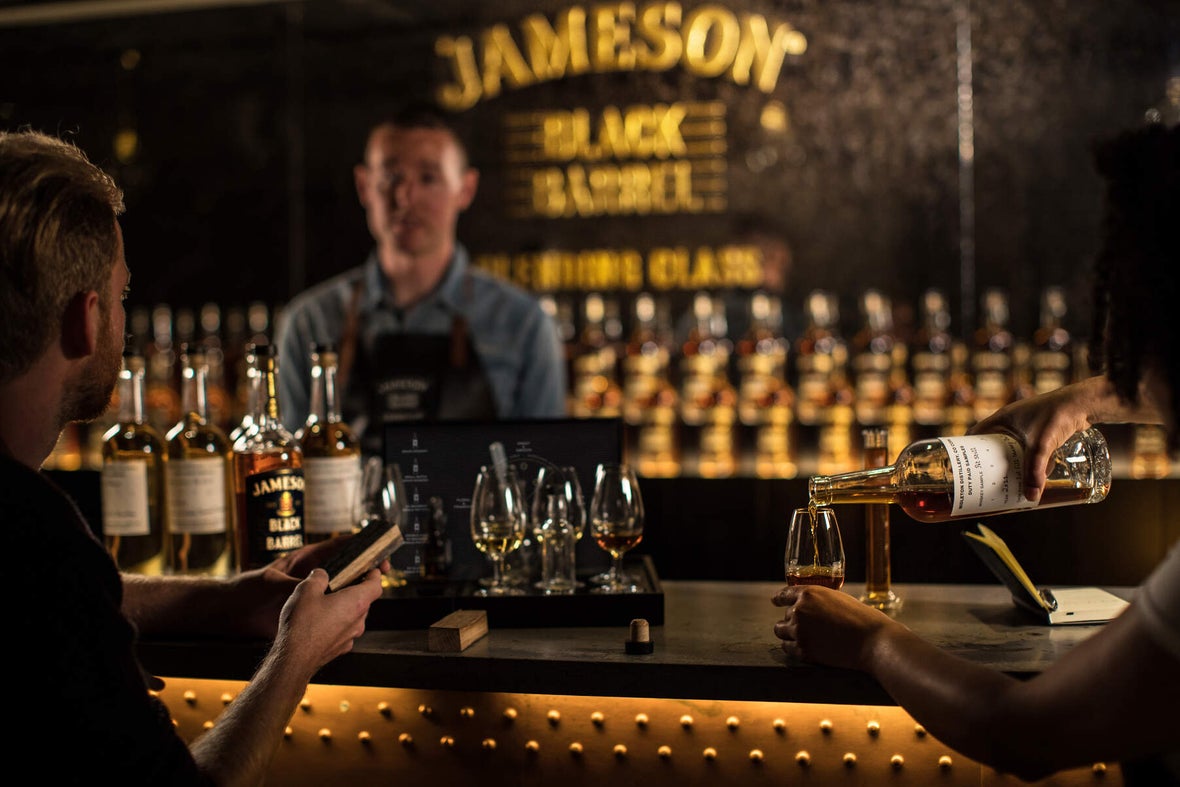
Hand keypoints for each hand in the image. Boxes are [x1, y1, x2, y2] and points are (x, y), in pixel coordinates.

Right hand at [230, 536, 392, 638]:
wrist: (293, 659)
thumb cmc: (302, 624)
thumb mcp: (306, 590)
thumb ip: (318, 577)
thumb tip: (321, 574)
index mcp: (356, 602)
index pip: (376, 584)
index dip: (374, 575)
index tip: (370, 569)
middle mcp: (358, 620)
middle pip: (365, 600)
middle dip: (356, 590)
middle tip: (341, 582)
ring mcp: (351, 636)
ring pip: (354, 616)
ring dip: (345, 607)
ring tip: (326, 602)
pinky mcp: (341, 648)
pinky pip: (344, 630)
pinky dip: (337, 623)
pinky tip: (320, 622)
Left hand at [772, 585, 893, 670]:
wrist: (873, 641)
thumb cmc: (862, 619)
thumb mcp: (838, 599)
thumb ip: (820, 601)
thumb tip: (811, 608)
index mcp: (809, 593)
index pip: (785, 594)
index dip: (779, 599)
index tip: (775, 601)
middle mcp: (799, 610)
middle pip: (785, 615)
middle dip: (795, 620)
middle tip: (813, 628)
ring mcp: (799, 631)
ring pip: (781, 631)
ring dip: (790, 633)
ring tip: (805, 637)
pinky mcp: (803, 650)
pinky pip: (787, 648)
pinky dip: (794, 648)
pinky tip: (805, 648)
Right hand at [968, 378, 1108, 500]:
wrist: (1084, 403)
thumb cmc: (1059, 415)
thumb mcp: (1043, 445)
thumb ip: (1036, 470)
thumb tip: (1031, 498)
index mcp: (1001, 419)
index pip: (976, 435)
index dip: (967, 451)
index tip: (964, 469)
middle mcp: (1011, 422)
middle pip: (992, 445)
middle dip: (989, 463)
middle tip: (986, 482)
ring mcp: (1025, 427)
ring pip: (1009, 449)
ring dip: (1007, 464)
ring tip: (1005, 483)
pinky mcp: (1040, 432)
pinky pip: (1025, 450)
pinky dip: (1023, 461)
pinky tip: (1028, 475)